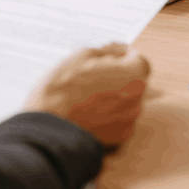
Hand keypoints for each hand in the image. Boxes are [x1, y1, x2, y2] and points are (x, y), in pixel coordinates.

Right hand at [26, 43, 149, 146]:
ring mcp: (129, 122)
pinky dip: (107, 114)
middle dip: (117, 76)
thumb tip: (120, 50)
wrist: (49, 130)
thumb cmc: (62, 91)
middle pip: (132, 81)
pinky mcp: (119, 138)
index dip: (123, 56)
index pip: (138, 60)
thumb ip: (107, 51)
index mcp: (132, 77)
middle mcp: (137, 100)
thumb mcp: (81, 56)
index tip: (109, 57)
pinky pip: (118, 119)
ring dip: (112, 95)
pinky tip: (87, 112)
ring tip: (85, 96)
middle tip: (92, 76)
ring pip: (125, 100)